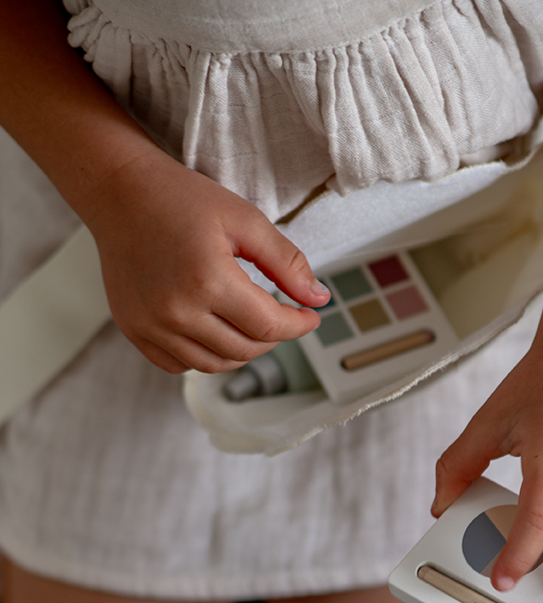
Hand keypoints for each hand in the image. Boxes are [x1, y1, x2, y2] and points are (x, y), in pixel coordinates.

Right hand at [84, 149, 329, 373]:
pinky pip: (179, 365)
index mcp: (207, 280)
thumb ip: (286, 262)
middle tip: (281, 317)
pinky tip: (215, 332)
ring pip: (214, 365)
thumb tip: (319, 298)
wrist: (119, 193)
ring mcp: (151, 325)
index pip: (268, 326)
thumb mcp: (244, 219)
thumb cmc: (180, 199)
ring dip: (242, 352)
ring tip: (251, 326)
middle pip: (244, 350)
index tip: (310, 317)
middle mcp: (176, 310)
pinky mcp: (134, 330)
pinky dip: (205, 356)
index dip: (298, 326)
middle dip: (273, 338)